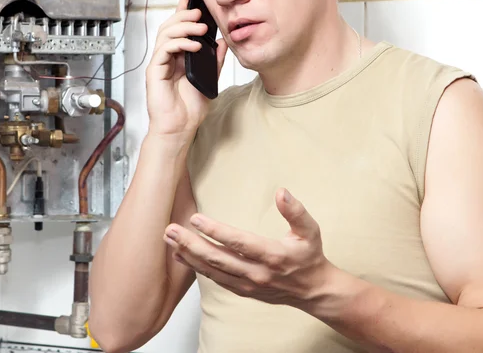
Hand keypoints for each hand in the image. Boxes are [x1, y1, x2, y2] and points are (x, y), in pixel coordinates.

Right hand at [145, 0, 228, 136]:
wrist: (180, 128)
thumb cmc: (190, 108)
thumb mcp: (210, 79)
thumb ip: (214, 60)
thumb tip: (221, 42)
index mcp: (178, 58)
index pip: (177, 30)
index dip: (181, 13)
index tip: (189, 0)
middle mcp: (166, 58)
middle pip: (169, 28)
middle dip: (183, 16)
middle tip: (198, 12)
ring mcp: (159, 64)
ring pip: (165, 34)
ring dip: (183, 27)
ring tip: (200, 27)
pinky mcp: (154, 71)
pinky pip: (164, 49)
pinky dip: (179, 43)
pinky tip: (194, 45)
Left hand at [163, 188, 332, 307]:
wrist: (313, 291)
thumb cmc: (309, 255)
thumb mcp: (310, 231)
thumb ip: (296, 211)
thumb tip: (281, 192)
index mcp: (273, 256)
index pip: (239, 243)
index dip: (216, 231)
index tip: (196, 219)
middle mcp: (257, 273)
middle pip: (218, 259)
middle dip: (191, 244)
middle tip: (170, 230)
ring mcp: (248, 285)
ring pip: (212, 271)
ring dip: (188, 255)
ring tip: (168, 240)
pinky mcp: (242, 291)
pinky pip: (215, 279)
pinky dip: (196, 268)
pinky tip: (181, 255)